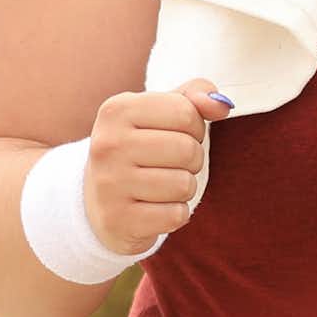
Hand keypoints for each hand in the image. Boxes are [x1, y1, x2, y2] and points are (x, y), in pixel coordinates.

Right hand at [85, 77, 233, 256]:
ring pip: (184, 184)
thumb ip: (194, 96)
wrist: (96, 202)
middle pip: (188, 149)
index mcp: (117, 110)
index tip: (174, 135)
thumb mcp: (160, 112)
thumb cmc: (140, 149)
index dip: (194, 127)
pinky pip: (176, 215)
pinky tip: (153, 208)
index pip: (186, 112)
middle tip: (170, 164)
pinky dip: (175, 213)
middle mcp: (107, 144)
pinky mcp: (117, 219)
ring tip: (161, 186)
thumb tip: (220, 104)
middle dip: (192, 159)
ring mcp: (108, 184)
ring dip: (184, 187)